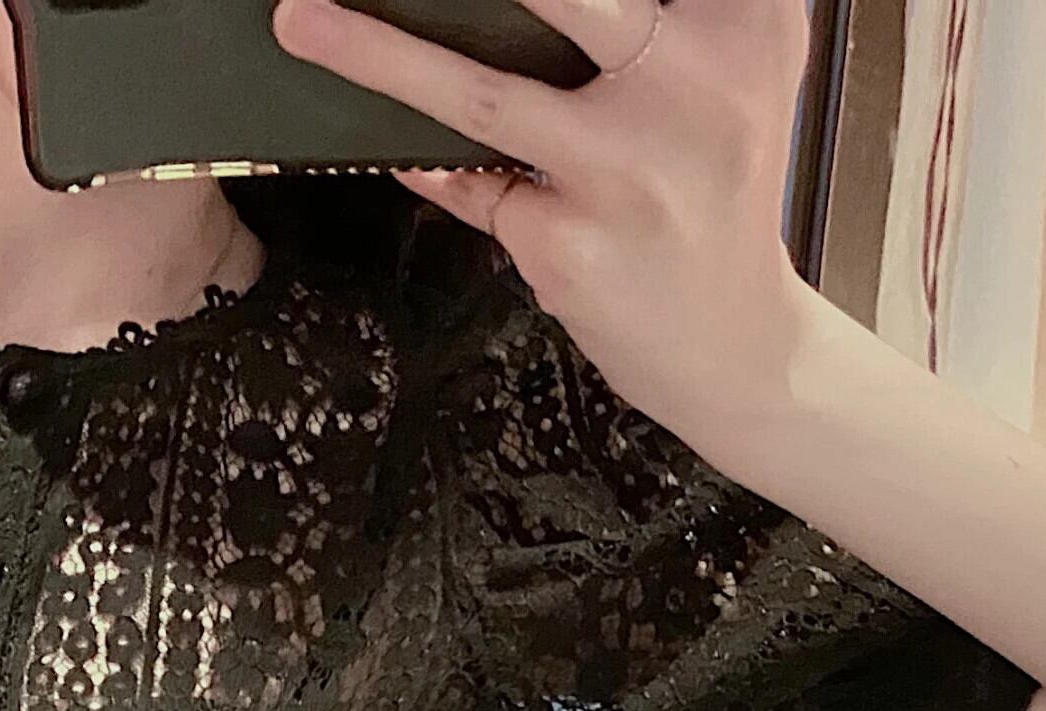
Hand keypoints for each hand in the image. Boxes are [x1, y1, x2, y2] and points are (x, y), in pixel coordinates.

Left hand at [268, 0, 817, 444]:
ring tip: (303, 19)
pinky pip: (469, 187)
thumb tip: (506, 3)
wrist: (731, 342)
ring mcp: (626, 165)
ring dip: (375, 53)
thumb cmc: (710, 196)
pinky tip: (410, 155)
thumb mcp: (726, 78)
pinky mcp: (571, 242)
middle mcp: (694, 78)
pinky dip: (433, 167)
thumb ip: (656, 15)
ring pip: (478, 91)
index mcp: (742, 19)